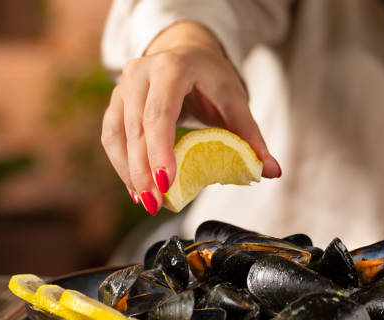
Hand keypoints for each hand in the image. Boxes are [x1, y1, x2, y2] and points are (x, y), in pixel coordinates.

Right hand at [101, 21, 280, 214]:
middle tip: (156, 204)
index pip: (160, 111)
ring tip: (146, 201)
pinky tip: (135, 189)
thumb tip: (272, 171)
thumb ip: (251, 136)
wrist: (185, 52)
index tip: (165, 183)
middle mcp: (141, 73)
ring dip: (130, 172)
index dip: (160, 149)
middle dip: (144, 170)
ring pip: (117, 134)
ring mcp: (123, 87)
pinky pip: (111, 137)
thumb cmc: (210, 77)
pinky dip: (122, 166)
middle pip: (136, 127)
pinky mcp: (115, 103)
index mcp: (172, 67)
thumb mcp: (234, 100)